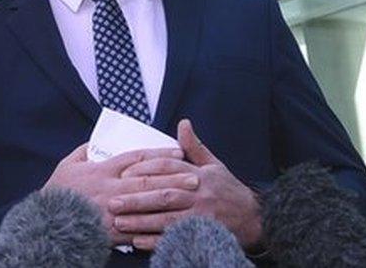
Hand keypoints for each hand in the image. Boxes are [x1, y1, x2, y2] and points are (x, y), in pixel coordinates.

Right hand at [43, 144, 195, 244]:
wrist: (47, 223)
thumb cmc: (57, 193)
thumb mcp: (67, 166)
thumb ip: (83, 152)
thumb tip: (95, 143)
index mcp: (103, 170)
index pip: (137, 158)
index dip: (160, 154)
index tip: (179, 152)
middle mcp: (112, 188)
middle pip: (149, 179)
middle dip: (174, 177)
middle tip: (196, 176)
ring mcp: (114, 210)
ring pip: (149, 202)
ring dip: (172, 198)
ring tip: (191, 196)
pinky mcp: (113, 231)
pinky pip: (139, 228)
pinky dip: (157, 227)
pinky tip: (174, 226)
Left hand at [108, 119, 262, 250]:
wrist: (254, 219)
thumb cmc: (228, 190)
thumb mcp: (214, 165)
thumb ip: (194, 147)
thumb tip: (183, 123)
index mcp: (199, 175)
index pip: (169, 167)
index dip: (146, 169)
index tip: (124, 173)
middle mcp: (198, 194)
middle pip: (163, 194)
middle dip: (136, 198)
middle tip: (112, 201)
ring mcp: (200, 216)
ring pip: (166, 218)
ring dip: (141, 221)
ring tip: (119, 222)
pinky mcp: (201, 234)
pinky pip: (175, 238)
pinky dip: (156, 241)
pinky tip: (137, 241)